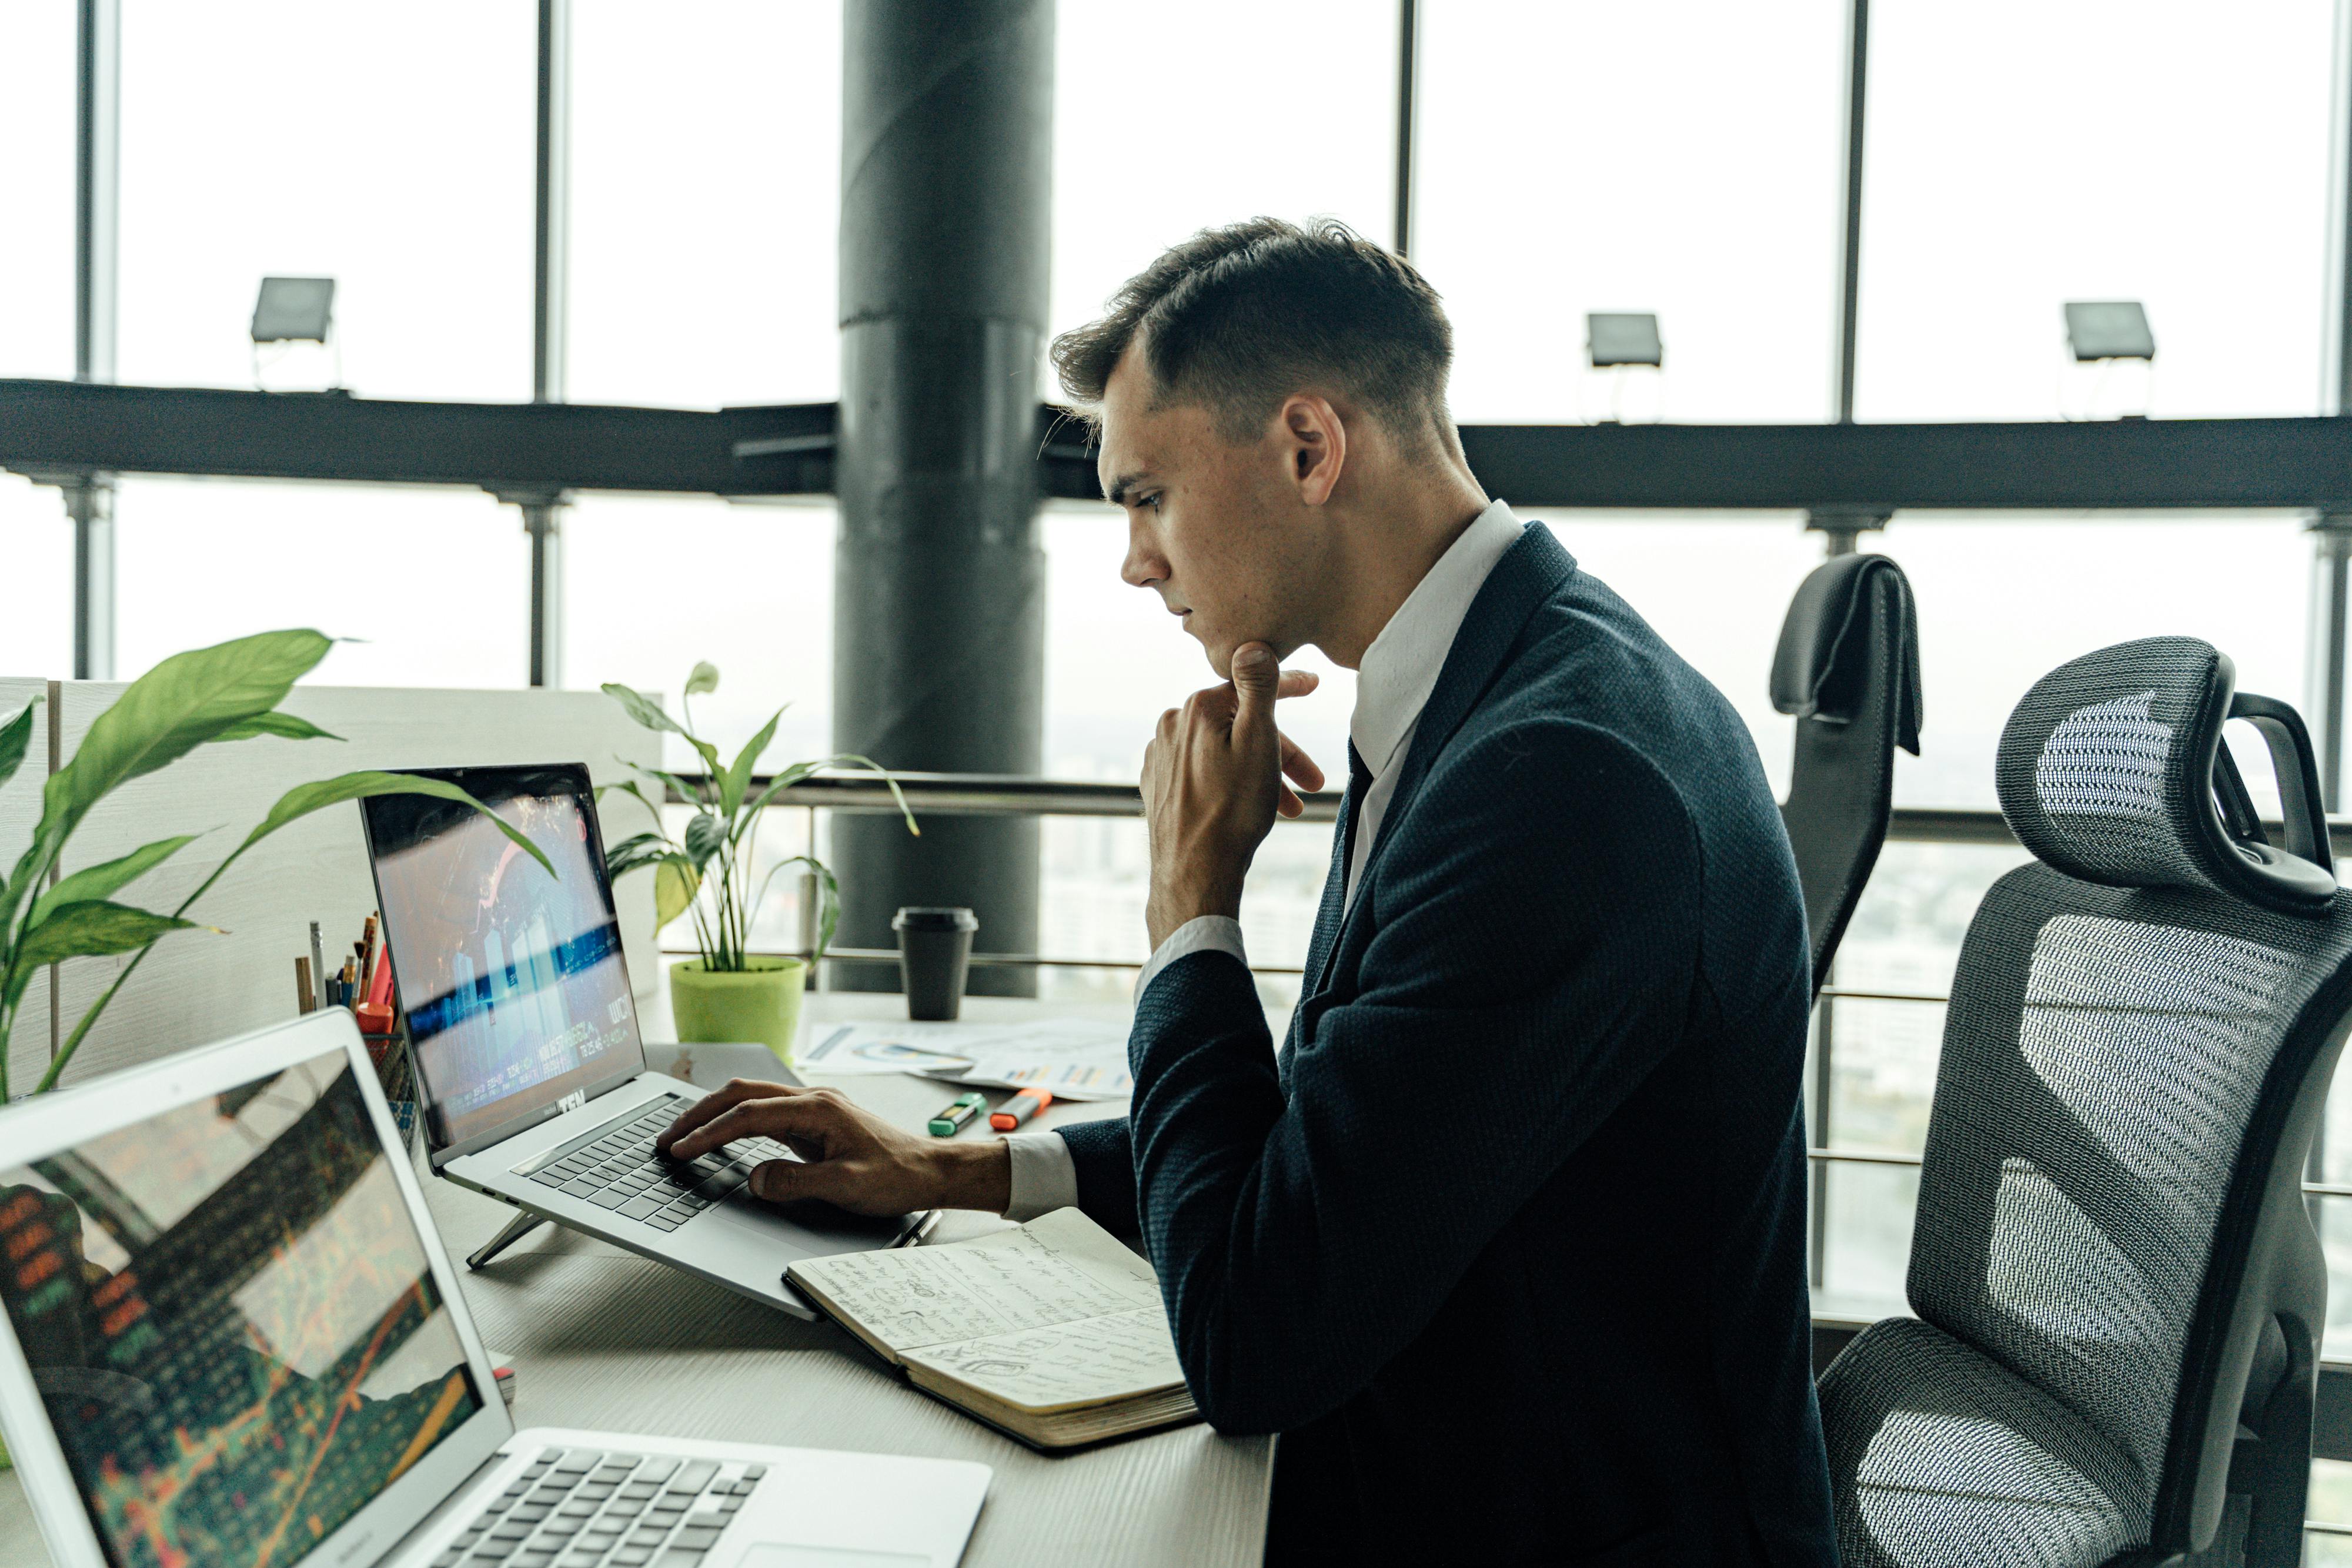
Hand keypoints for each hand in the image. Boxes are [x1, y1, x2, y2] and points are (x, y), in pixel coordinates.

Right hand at [655, 1080, 1009, 1214]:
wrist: (930, 1170)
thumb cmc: (897, 1176)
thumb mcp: (847, 1186)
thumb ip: (797, 1182)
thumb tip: (756, 1179)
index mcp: (818, 1109)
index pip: (748, 1115)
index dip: (710, 1133)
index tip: (681, 1150)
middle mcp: (813, 1100)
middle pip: (742, 1095)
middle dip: (700, 1114)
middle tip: (667, 1137)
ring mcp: (814, 1108)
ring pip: (752, 1099)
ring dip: (715, 1114)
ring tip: (684, 1134)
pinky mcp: (816, 1121)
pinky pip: (765, 1113)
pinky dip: (736, 1121)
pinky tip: (723, 1135)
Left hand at [1142, 644, 1324, 948]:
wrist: (1193, 875)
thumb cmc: (1231, 813)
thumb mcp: (1258, 742)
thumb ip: (1257, 688)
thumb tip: (1252, 645)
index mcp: (1195, 709)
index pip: (1250, 686)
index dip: (1289, 687)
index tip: (1315, 686)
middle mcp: (1171, 726)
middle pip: (1239, 725)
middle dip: (1282, 750)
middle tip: (1315, 782)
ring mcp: (1160, 758)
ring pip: (1223, 752)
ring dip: (1260, 773)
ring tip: (1289, 807)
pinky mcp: (1158, 787)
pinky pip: (1204, 772)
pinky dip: (1231, 783)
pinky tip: (1248, 806)